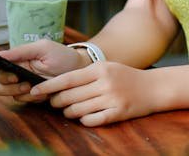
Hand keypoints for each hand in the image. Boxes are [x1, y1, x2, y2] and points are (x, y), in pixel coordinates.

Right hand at [0, 39, 87, 102]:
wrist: (79, 70)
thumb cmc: (61, 56)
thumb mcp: (42, 48)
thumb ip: (20, 51)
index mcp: (17, 60)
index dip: (1, 74)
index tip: (14, 76)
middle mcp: (17, 74)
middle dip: (10, 87)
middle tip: (27, 85)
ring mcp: (24, 86)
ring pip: (10, 95)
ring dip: (23, 94)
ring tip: (38, 89)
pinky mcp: (33, 97)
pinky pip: (24, 101)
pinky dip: (33, 99)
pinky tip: (45, 93)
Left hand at [30, 61, 158, 126]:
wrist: (154, 88)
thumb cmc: (126, 76)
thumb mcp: (106, 67)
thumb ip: (85, 74)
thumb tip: (59, 85)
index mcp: (99, 69)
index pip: (67, 79)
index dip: (48, 86)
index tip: (34, 90)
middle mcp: (104, 83)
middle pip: (69, 96)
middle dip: (56, 102)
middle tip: (54, 103)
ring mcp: (112, 99)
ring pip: (78, 110)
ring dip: (68, 113)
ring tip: (68, 111)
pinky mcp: (118, 113)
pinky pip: (91, 120)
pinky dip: (83, 120)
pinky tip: (84, 117)